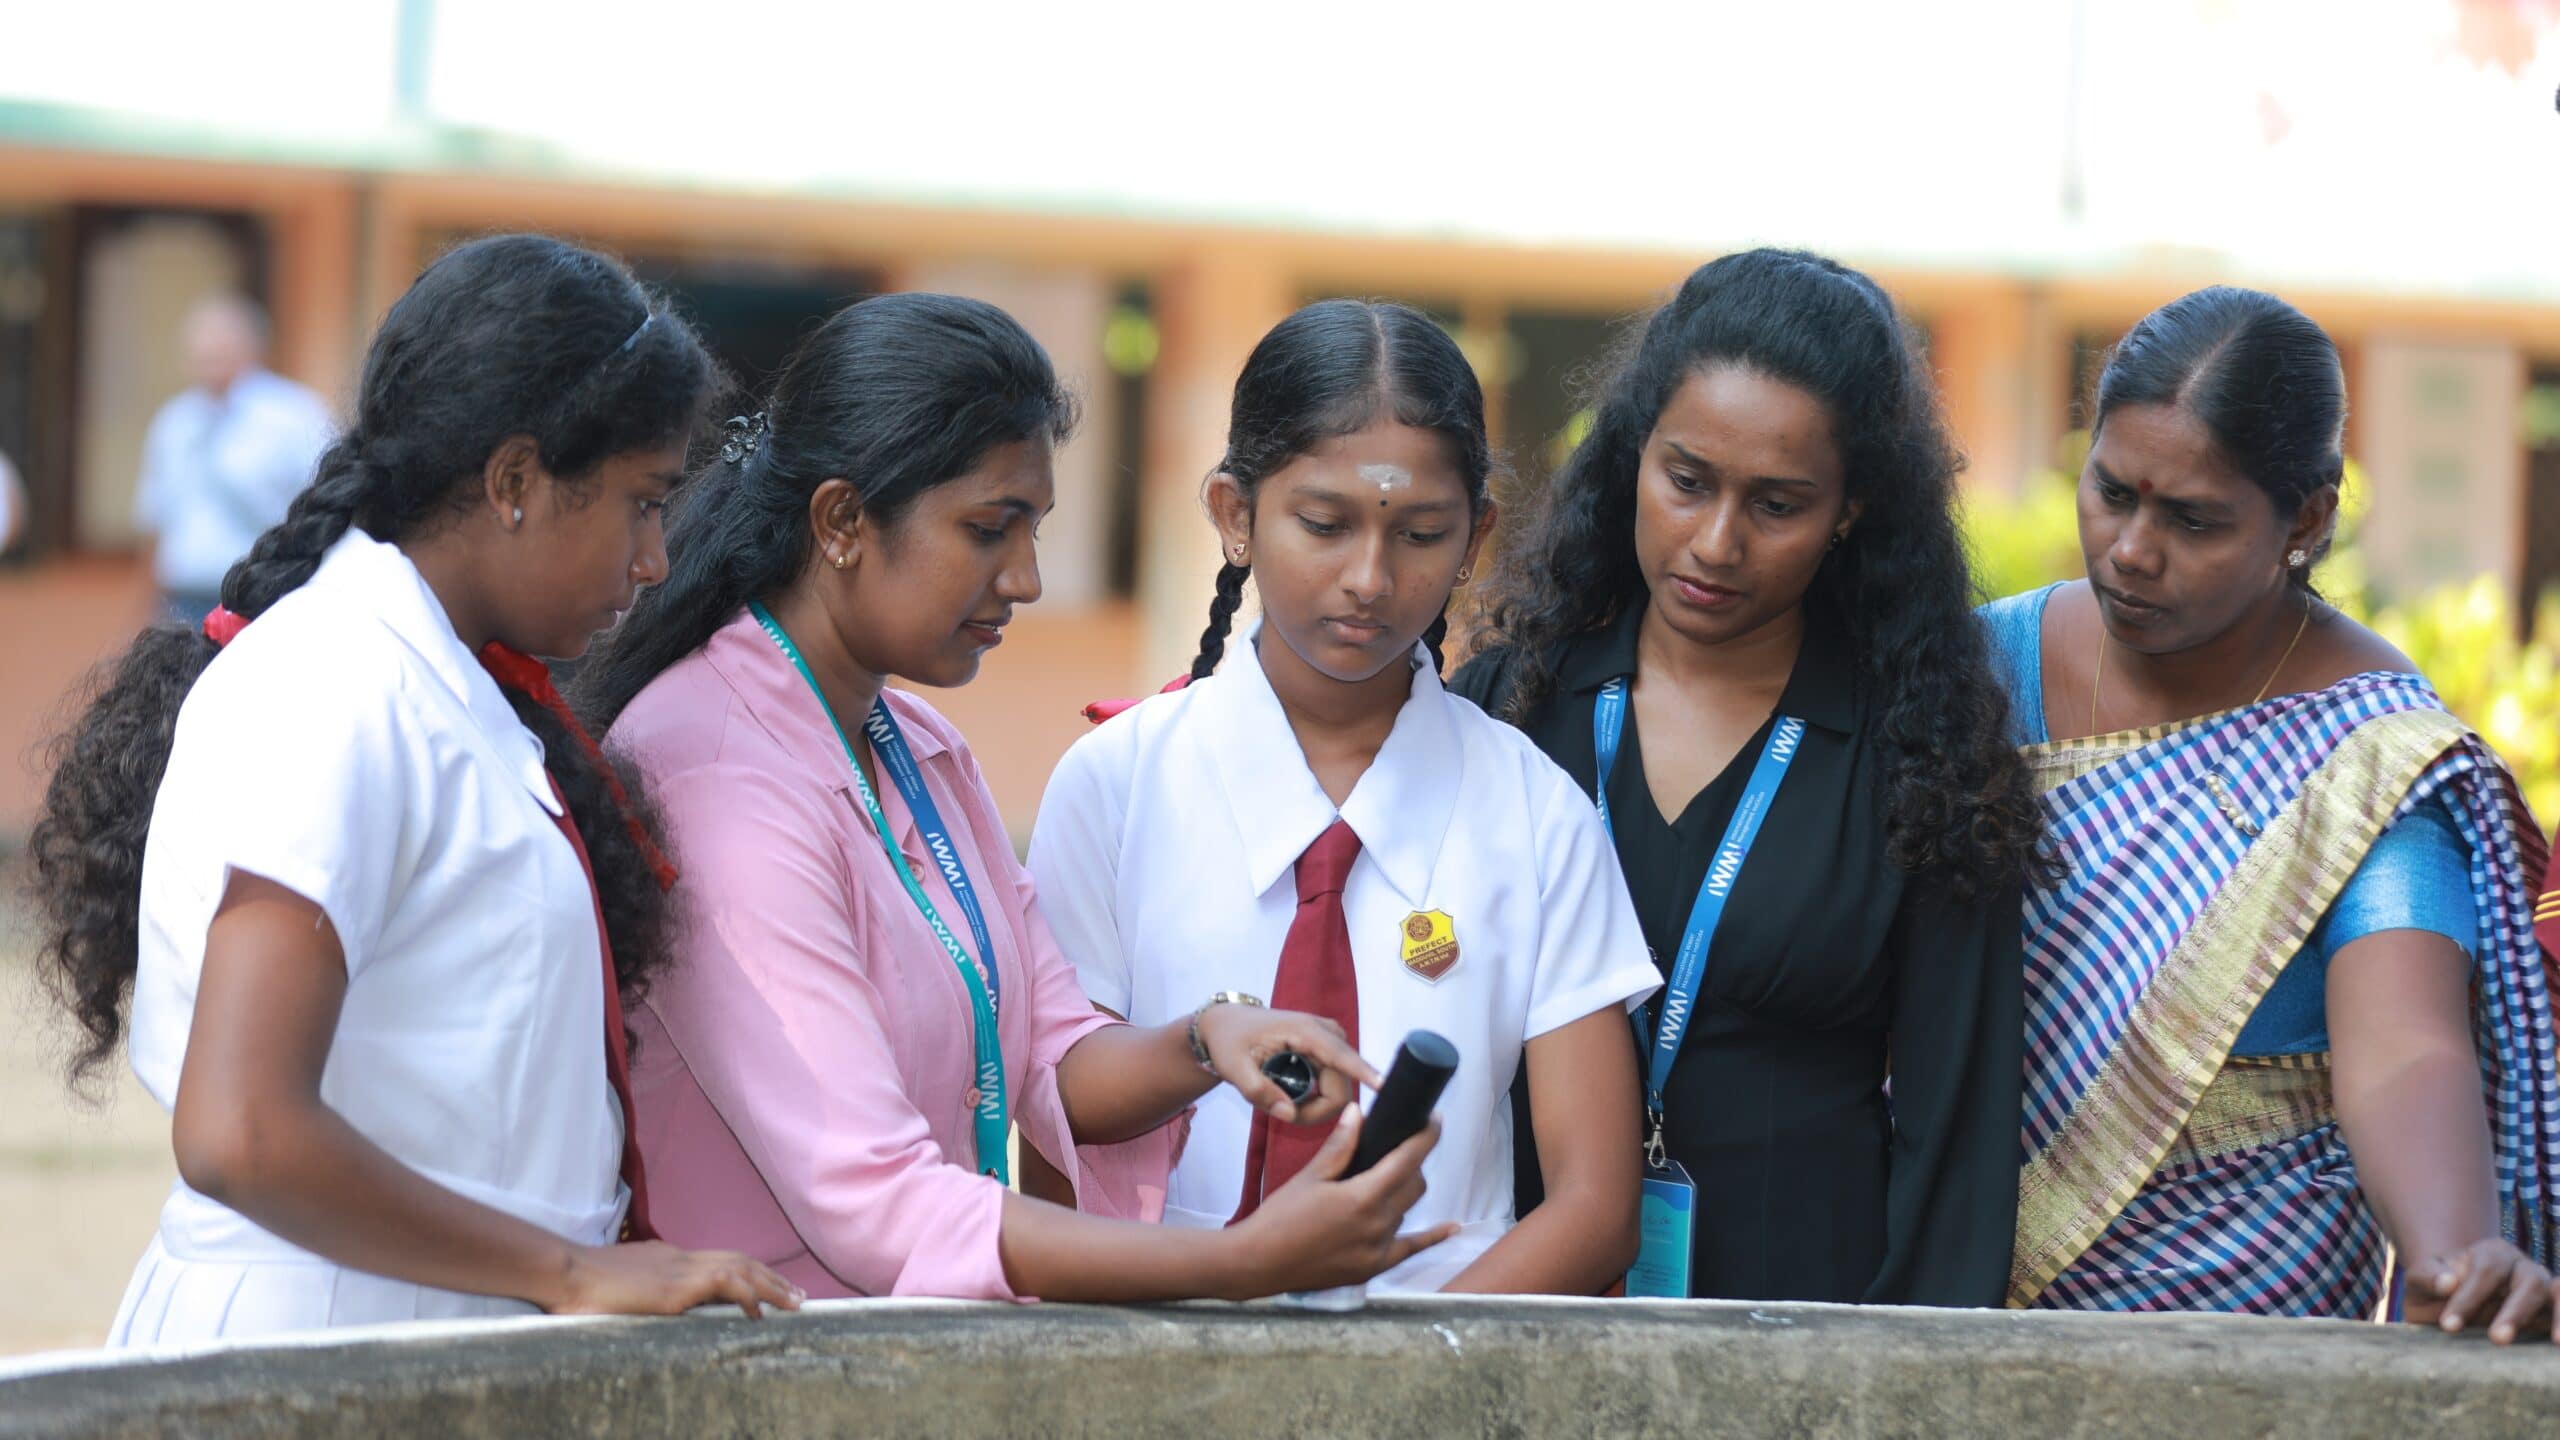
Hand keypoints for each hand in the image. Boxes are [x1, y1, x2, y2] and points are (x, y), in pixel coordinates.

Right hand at [549, 1240, 805, 1319]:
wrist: (564, 1271)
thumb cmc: (580, 1283)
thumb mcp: (620, 1284)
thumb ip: (641, 1290)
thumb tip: (650, 1301)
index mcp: (666, 1257)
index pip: (718, 1260)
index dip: (747, 1272)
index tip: (768, 1285)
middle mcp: (678, 1257)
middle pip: (737, 1259)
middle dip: (771, 1276)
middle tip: (798, 1293)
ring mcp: (678, 1269)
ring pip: (739, 1268)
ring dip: (771, 1285)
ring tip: (794, 1303)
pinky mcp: (674, 1288)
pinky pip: (723, 1283)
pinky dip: (747, 1294)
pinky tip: (759, 1312)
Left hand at [1193, 1002, 1378, 1125]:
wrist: (1228, 1025)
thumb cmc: (1230, 1042)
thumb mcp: (1234, 1068)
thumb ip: (1259, 1092)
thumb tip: (1289, 1114)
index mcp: (1306, 1031)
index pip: (1342, 1056)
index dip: (1365, 1073)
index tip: (1386, 1086)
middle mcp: (1327, 1034)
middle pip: (1340, 1087)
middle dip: (1315, 1110)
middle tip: (1280, 1112)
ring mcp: (1331, 1042)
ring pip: (1339, 1090)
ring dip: (1313, 1105)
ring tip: (1279, 1099)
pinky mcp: (1329, 1051)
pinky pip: (1334, 1085)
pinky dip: (1314, 1097)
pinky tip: (1290, 1092)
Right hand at [1228, 1106, 1459, 1297]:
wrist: (1258, 1263)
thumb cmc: (1280, 1217)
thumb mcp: (1309, 1177)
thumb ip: (1339, 1146)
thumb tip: (1358, 1112)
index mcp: (1363, 1197)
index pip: (1407, 1160)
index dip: (1425, 1137)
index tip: (1434, 1119)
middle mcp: (1378, 1225)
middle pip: (1413, 1184)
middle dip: (1413, 1161)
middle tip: (1403, 1144)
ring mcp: (1378, 1249)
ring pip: (1407, 1210)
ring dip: (1404, 1190)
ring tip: (1393, 1174)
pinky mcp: (1373, 1268)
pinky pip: (1411, 1248)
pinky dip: (1432, 1237)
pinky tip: (1452, 1228)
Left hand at [2405, 1239, 2557, 1344]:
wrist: (2450, 1305)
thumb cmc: (2436, 1292)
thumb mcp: (2421, 1282)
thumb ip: (2427, 1277)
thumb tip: (2448, 1282)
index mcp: (2491, 1253)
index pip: (2486, 1270)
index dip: (2470, 1297)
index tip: (2448, 1326)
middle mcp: (2522, 1267)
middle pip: (2529, 1281)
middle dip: (2514, 1312)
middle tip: (2498, 1339)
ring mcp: (2542, 1290)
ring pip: (2556, 1293)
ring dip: (2557, 1316)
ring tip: (2556, 1342)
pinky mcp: (2551, 1312)